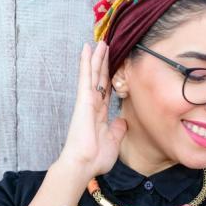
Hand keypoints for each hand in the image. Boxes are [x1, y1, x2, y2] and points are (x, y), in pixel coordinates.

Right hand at [57, 40, 127, 177]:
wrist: (83, 164)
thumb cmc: (95, 157)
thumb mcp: (113, 141)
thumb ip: (117, 129)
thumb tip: (122, 120)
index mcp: (99, 113)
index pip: (106, 89)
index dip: (109, 75)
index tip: (112, 63)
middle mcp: (92, 104)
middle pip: (99, 78)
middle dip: (103, 62)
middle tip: (106, 45)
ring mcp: (87, 100)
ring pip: (93, 73)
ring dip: (96, 57)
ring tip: (100, 41)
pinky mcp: (83, 100)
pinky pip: (86, 77)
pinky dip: (86, 62)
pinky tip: (87, 49)